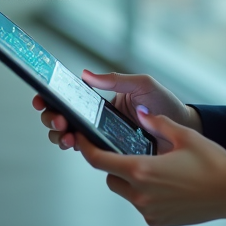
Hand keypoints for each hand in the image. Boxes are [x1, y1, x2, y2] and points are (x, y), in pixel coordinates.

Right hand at [32, 70, 201, 153]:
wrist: (182, 129)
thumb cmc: (163, 103)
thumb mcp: (141, 84)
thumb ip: (115, 80)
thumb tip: (85, 75)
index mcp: (100, 98)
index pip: (69, 97)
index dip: (51, 98)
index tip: (42, 98)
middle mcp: (96, 117)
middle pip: (62, 117)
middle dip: (51, 118)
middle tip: (58, 119)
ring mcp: (101, 135)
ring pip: (68, 135)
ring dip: (59, 134)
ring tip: (66, 134)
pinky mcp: (109, 151)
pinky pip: (86, 151)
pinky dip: (75, 147)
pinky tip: (76, 144)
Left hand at [76, 107, 225, 225]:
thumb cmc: (212, 165)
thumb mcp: (184, 135)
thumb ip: (157, 123)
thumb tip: (141, 114)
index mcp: (142, 170)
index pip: (99, 160)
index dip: (86, 148)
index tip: (82, 140)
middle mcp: (141, 194)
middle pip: (110, 176)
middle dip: (114, 163)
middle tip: (131, 151)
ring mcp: (148, 210)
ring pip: (125, 192)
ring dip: (130, 179)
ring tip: (156, 168)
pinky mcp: (157, 221)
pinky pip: (140, 204)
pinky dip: (145, 194)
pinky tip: (167, 184)